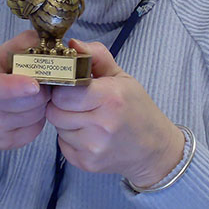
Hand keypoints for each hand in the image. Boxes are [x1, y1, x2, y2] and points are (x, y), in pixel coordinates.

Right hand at [0, 31, 50, 170]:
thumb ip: (20, 45)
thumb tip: (46, 38)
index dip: (16, 86)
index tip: (34, 85)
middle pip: (29, 100)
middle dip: (42, 88)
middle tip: (39, 80)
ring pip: (37, 113)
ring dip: (42, 102)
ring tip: (30, 95)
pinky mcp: (7, 144)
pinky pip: (36, 128)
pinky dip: (38, 118)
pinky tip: (26, 110)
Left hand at [45, 39, 183, 187]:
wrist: (154, 148)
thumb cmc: (137, 109)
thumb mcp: (122, 77)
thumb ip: (96, 56)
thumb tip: (72, 44)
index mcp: (110, 98)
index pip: (64, 91)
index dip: (62, 87)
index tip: (69, 85)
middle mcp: (102, 125)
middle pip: (55, 110)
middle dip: (60, 104)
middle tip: (75, 101)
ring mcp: (94, 147)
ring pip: (57, 128)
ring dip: (65, 120)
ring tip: (84, 117)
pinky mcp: (87, 163)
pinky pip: (62, 144)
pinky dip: (69, 137)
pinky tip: (87, 133)